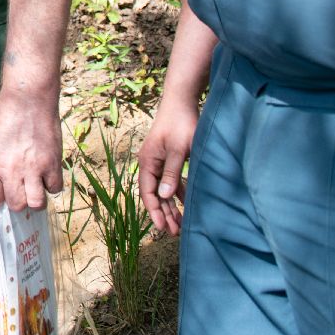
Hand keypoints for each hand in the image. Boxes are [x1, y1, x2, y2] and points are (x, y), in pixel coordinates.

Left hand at [0, 90, 62, 210]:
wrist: (29, 98)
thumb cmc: (8, 114)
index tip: (1, 195)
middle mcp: (10, 170)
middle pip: (16, 206)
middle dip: (19, 202)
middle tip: (21, 190)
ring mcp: (33, 168)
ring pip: (37, 203)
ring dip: (36, 198)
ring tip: (35, 186)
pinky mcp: (53, 164)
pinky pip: (55, 188)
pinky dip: (52, 185)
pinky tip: (47, 174)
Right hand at [137, 93, 198, 235]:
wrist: (182, 101)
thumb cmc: (180, 124)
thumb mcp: (177, 150)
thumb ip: (171, 173)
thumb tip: (164, 196)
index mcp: (148, 162)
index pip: (148, 193)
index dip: (154, 212)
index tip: (162, 229)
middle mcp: (150, 164)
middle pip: (155, 194)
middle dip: (164, 214)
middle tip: (174, 233)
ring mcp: (160, 161)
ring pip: (164, 190)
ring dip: (172, 206)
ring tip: (180, 224)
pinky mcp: (170, 158)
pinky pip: (172, 181)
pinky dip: (178, 193)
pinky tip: (187, 204)